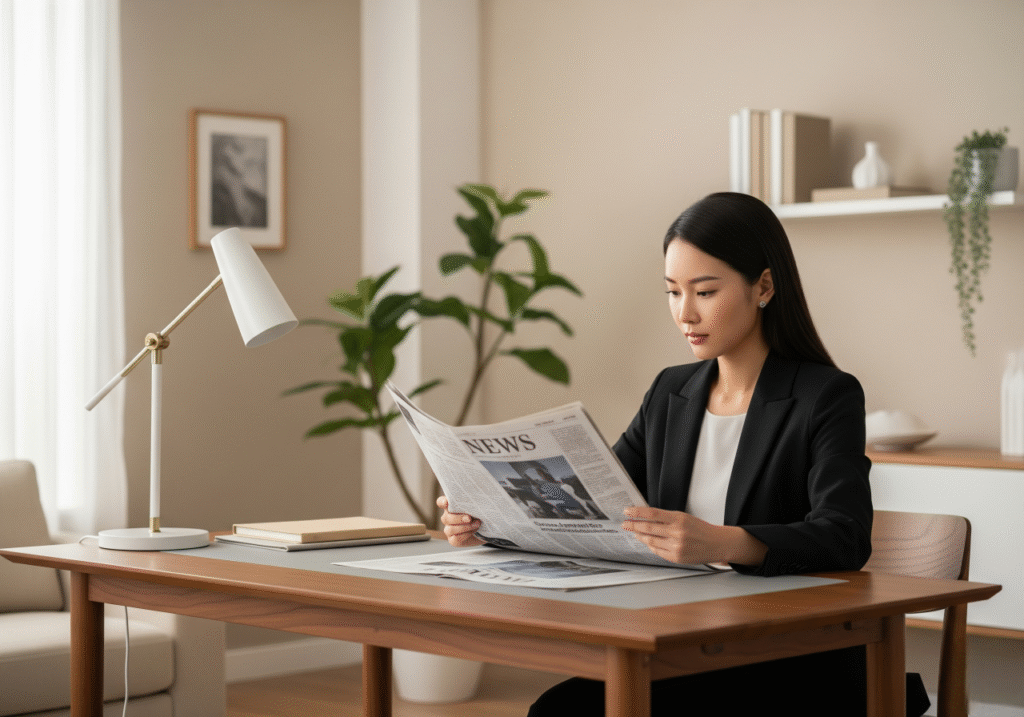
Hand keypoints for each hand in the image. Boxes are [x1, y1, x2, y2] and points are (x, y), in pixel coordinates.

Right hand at [437, 495, 484, 546]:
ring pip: (450, 529)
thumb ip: (473, 501)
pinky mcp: (453, 540)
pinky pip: (455, 539)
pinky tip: (474, 531)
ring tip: (477, 524)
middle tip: (470, 518)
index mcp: (451, 506)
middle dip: (458, 518)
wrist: (486, 529)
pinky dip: (465, 535)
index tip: (447, 502)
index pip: (441, 502)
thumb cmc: (480, 514)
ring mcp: (449, 529)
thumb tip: (478, 495)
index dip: (442, 502)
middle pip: (446, 518)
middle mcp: (448, 518)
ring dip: (465, 527)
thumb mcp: (477, 506)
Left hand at [621, 506, 766, 566]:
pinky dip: (651, 546)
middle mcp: (677, 532)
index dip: (637, 512)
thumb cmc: (700, 529)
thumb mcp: (684, 518)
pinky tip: (647, 542)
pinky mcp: (676, 557)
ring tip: (634, 532)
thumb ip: (666, 518)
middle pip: (648, 528)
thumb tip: (645, 518)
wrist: (717, 544)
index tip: (627, 511)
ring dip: (640, 536)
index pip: (652, 513)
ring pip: (651, 541)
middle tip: (625, 523)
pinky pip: (657, 551)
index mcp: (679, 519)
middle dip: (633, 525)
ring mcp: (676, 546)